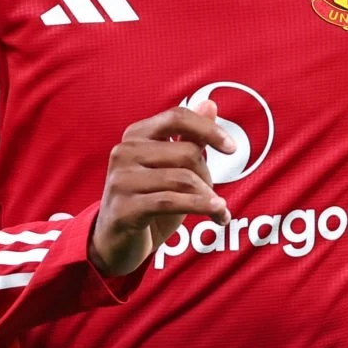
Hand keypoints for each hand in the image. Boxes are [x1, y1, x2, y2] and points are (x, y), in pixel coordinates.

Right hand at [89, 100, 234, 276]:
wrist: (115, 243)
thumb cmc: (148, 201)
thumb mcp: (172, 168)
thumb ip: (190, 137)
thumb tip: (210, 104)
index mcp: (136, 135)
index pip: (177, 117)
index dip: (209, 130)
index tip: (232, 148)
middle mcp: (124, 152)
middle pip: (187, 153)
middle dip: (208, 176)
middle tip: (213, 195)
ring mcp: (121, 180)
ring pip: (183, 179)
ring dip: (210, 198)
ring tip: (220, 211)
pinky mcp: (125, 208)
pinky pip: (172, 201)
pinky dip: (203, 208)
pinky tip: (218, 215)